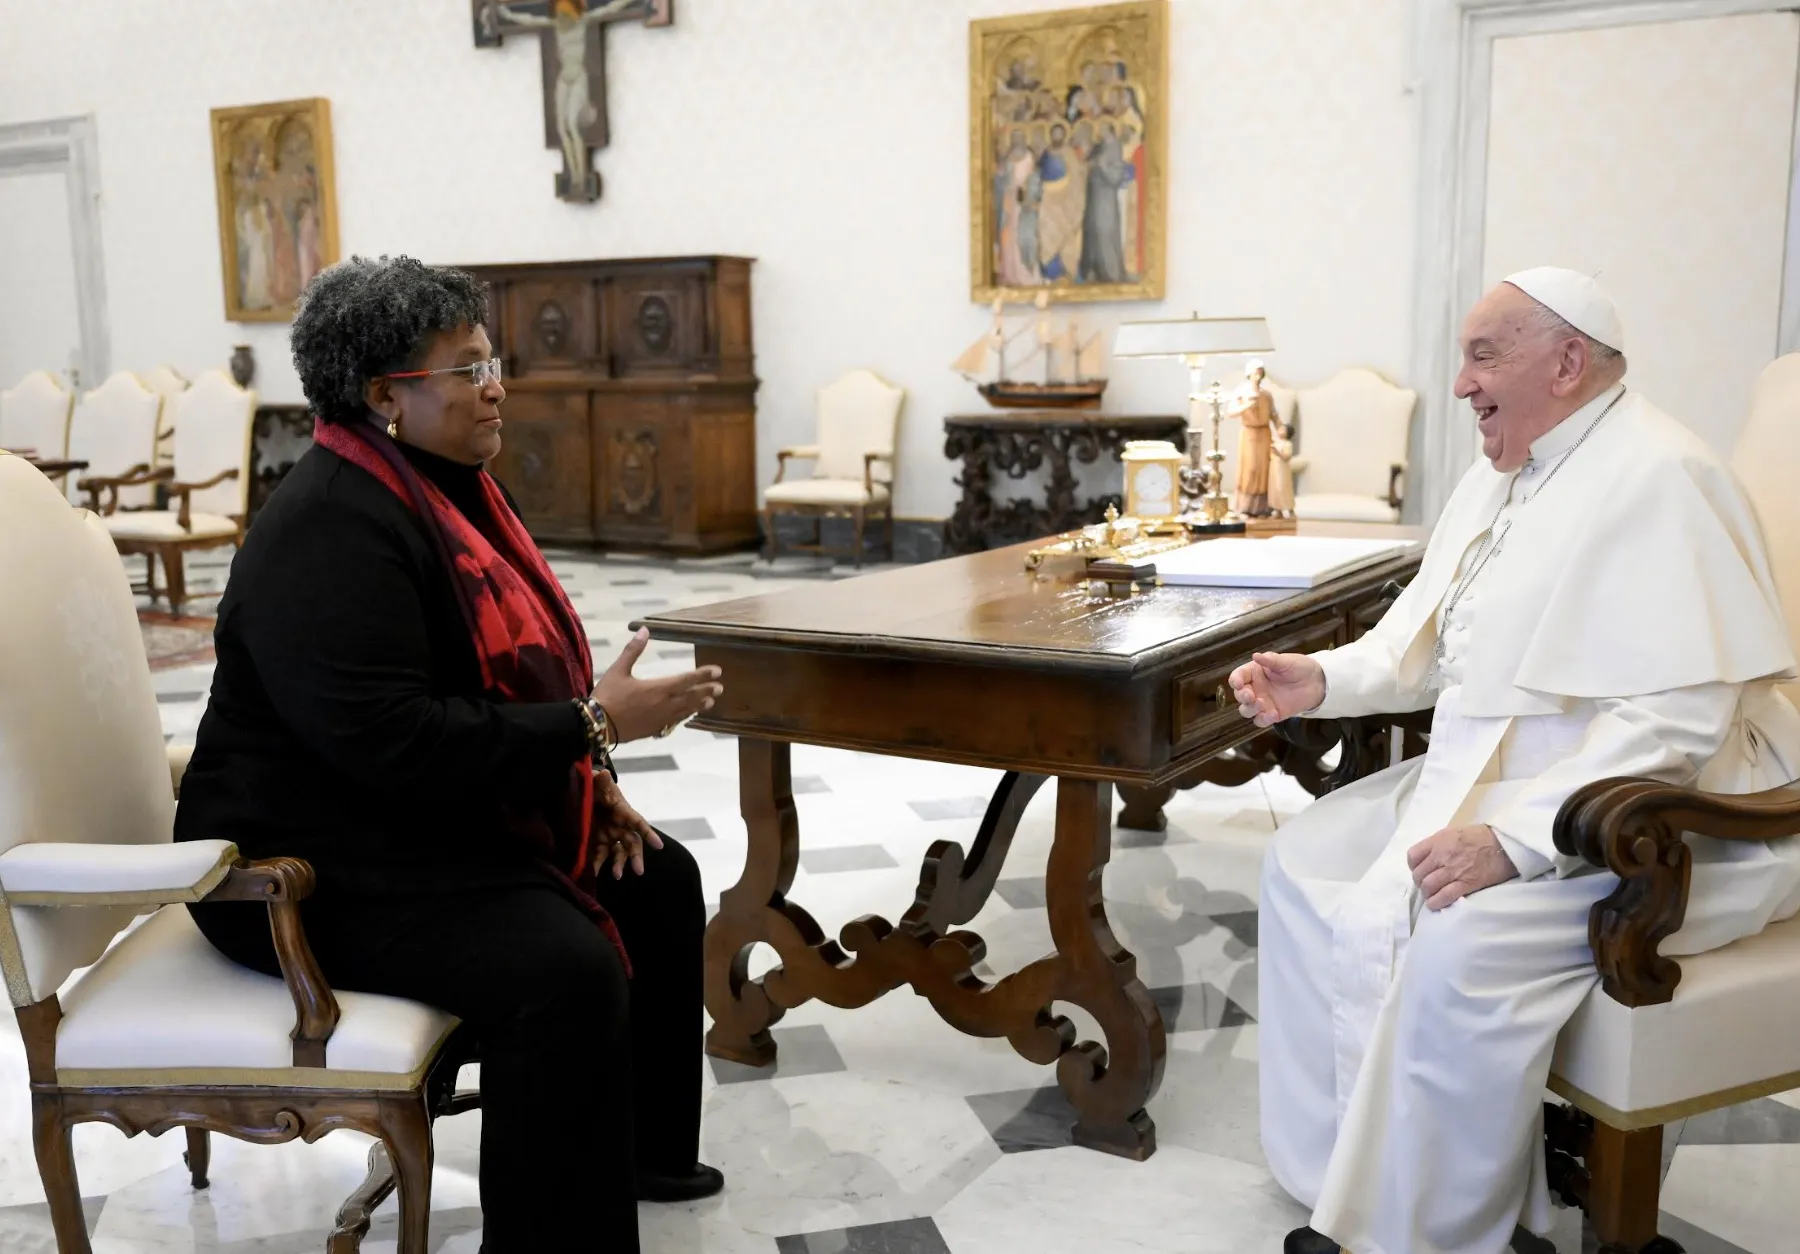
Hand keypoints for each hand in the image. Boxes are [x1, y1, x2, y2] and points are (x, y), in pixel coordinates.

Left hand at [591, 768, 662, 879]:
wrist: (586, 794)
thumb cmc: (597, 787)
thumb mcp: (597, 783)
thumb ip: (600, 781)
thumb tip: (603, 774)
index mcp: (623, 811)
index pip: (638, 823)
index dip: (649, 834)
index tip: (659, 846)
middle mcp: (621, 827)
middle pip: (633, 844)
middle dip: (636, 857)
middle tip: (639, 871)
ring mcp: (610, 836)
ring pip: (619, 853)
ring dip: (619, 865)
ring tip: (617, 875)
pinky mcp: (598, 843)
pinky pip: (599, 856)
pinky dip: (597, 866)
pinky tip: (592, 874)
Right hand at [592, 627, 723, 742]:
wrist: (597, 725)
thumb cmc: (608, 695)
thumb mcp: (619, 669)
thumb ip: (633, 650)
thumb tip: (644, 630)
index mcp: (658, 688)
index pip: (687, 680)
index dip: (703, 675)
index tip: (717, 671)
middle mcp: (664, 705)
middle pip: (691, 697)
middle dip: (706, 691)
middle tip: (720, 688)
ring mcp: (660, 719)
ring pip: (685, 711)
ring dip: (699, 705)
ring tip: (710, 702)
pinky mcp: (654, 729)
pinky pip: (674, 722)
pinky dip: (684, 717)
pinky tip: (687, 715)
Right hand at [1228, 652, 1324, 727]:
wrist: (1316, 682)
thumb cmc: (1299, 667)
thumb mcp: (1286, 661)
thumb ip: (1271, 660)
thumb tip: (1256, 656)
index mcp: (1254, 672)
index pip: (1238, 676)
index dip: (1235, 680)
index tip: (1239, 683)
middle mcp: (1255, 688)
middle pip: (1239, 695)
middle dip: (1242, 696)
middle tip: (1251, 696)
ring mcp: (1262, 702)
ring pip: (1246, 710)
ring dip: (1250, 709)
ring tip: (1262, 704)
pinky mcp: (1271, 714)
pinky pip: (1260, 721)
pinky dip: (1263, 720)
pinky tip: (1273, 714)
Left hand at [1406, 824, 1517, 910]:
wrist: (1504, 844)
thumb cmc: (1480, 836)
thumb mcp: (1454, 832)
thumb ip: (1438, 843)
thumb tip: (1428, 856)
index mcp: (1438, 841)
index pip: (1413, 856)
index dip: (1414, 866)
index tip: (1420, 870)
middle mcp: (1442, 855)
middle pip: (1419, 874)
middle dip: (1420, 882)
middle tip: (1427, 886)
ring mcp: (1453, 870)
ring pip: (1428, 886)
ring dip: (1427, 894)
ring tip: (1432, 895)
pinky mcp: (1466, 883)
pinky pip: (1444, 896)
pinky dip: (1436, 903)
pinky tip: (1435, 905)